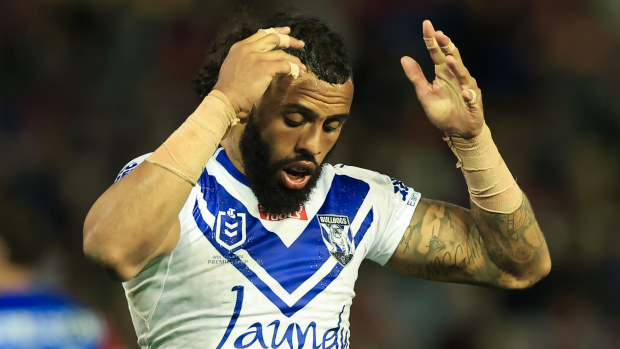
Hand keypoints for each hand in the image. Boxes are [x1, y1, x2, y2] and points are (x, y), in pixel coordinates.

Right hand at [213, 27, 305, 118]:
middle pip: (274, 38)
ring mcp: (257, 57)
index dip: (276, 32)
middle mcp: (249, 49)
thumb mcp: (233, 66)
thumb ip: (245, 59)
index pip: (261, 34)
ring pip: (282, 54)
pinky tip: (297, 73)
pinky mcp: (265, 68)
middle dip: (289, 40)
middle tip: (300, 44)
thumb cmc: (229, 89)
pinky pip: (285, 65)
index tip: (286, 32)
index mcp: (240, 47)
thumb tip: (257, 59)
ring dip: (294, 60)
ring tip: (301, 66)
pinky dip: (293, 69)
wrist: (227, 99)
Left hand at [401, 20, 483, 137]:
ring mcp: (467, 88)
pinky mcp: (474, 103)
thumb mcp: (425, 94)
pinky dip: (468, 95)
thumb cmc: (443, 111)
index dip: (432, 40)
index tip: (426, 25)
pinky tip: (464, 92)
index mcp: (443, 73)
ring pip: (463, 75)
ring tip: (449, 59)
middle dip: (446, 46)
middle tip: (439, 35)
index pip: (437, 53)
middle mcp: (456, 77)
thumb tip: (404, 58)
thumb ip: (416, 77)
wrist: (458, 131)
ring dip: (457, 67)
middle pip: (452, 57)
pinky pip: (471, 98)